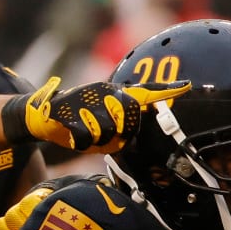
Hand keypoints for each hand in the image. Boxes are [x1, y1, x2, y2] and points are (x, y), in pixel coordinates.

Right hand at [1, 77, 189, 152]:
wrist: (43, 116)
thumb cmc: (80, 123)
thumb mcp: (104, 125)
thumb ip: (122, 131)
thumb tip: (135, 142)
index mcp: (115, 94)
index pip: (146, 91)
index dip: (166, 90)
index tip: (187, 85)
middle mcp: (104, 91)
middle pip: (127, 119)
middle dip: (118, 134)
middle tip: (103, 134)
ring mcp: (86, 98)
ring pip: (107, 130)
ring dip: (98, 140)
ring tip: (87, 134)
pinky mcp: (68, 109)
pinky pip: (86, 137)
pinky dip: (82, 143)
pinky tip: (75, 137)